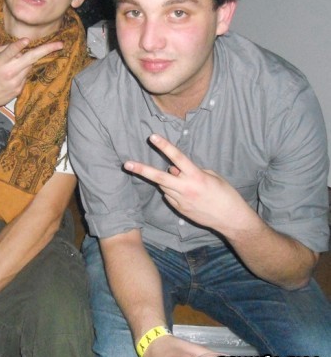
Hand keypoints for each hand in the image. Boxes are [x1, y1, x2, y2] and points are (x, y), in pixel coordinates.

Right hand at [0, 38, 63, 108]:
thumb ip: (3, 50)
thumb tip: (19, 45)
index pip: (10, 52)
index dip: (18, 46)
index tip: (27, 40)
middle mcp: (9, 72)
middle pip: (31, 58)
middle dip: (47, 50)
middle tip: (60, 44)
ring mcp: (16, 82)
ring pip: (30, 66)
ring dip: (28, 61)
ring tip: (15, 64)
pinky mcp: (19, 89)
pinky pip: (26, 76)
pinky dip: (23, 72)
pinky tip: (13, 75)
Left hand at [124, 134, 248, 232]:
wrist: (230, 219)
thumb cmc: (225, 194)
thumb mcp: (211, 177)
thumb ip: (190, 171)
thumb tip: (173, 169)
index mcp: (196, 176)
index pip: (177, 158)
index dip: (164, 146)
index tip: (152, 137)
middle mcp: (186, 188)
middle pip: (159, 177)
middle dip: (142, 170)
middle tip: (127, 164)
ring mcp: (181, 200)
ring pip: (164, 186)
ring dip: (168, 181)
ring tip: (186, 184)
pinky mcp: (179, 209)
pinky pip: (170, 196)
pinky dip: (173, 192)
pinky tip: (189, 196)